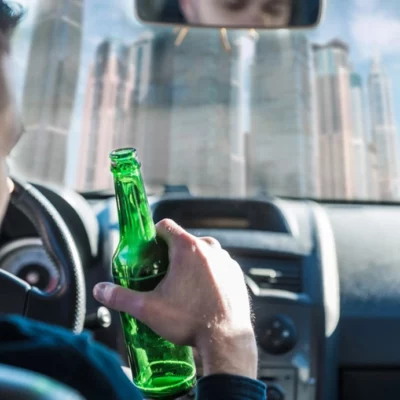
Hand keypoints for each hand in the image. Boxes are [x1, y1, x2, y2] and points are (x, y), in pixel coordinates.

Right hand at [93, 219, 257, 377]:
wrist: (226, 340)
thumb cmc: (190, 321)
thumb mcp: (148, 309)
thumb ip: (120, 296)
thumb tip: (100, 290)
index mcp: (187, 248)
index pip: (165, 225)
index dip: (153, 235)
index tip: (149, 250)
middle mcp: (210, 248)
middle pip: (183, 240)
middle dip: (171, 253)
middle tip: (162, 274)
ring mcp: (226, 260)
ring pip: (202, 252)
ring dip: (191, 262)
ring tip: (182, 286)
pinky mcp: (236, 273)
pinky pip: (217, 265)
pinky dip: (208, 273)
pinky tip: (201, 292)